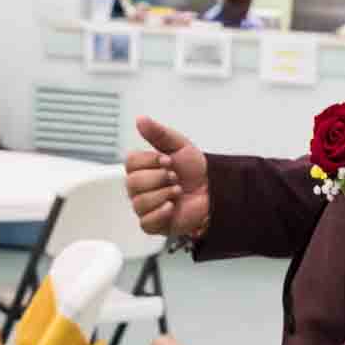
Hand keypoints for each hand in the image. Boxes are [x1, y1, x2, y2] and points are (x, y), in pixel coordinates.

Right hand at [126, 117, 209, 239]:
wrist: (213, 191)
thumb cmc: (195, 171)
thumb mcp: (179, 146)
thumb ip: (158, 133)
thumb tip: (140, 120)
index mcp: (142, 168)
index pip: (130, 163)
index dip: (150, 161)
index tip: (168, 161)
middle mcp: (139, 188)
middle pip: (133, 183)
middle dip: (159, 178)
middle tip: (176, 177)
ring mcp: (145, 207)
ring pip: (140, 202)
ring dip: (164, 194)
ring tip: (178, 192)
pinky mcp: (153, 225)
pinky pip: (146, 222)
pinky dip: (161, 213)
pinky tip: (172, 207)